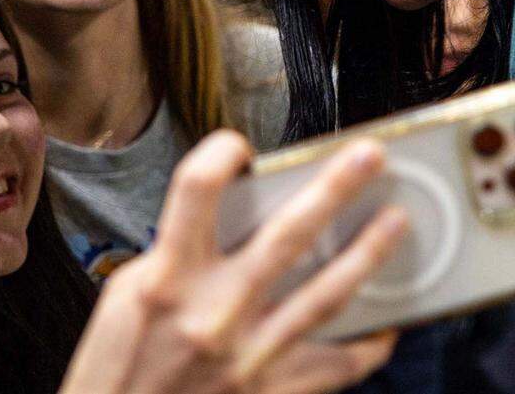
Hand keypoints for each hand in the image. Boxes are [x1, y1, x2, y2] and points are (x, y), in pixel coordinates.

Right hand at [59, 130, 407, 393]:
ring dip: (368, 253)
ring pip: (327, 294)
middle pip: (288, 235)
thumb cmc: (119, 366)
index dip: (220, 154)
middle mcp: (215, 312)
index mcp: (169, 279)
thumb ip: (179, 252)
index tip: (239, 144)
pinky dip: (368, 341)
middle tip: (370, 156)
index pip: (197, 190)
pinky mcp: (272, 391)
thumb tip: (232, 216)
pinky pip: (338, 364)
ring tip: (395, 222)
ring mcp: (250, 355)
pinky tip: (388, 319)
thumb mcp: (129, 295)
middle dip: (335, 188)